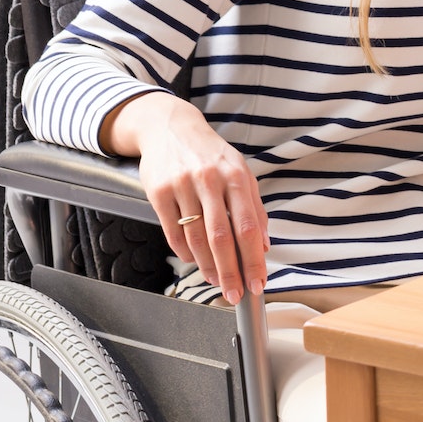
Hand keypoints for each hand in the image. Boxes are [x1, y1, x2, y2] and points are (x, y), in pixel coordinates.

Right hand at [102, 91, 268, 303]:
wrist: (171, 128)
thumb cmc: (211, 155)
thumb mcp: (240, 172)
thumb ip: (254, 207)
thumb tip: (264, 244)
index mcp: (237, 177)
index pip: (248, 226)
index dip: (253, 258)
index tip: (258, 282)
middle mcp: (210, 181)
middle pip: (222, 237)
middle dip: (230, 271)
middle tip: (236, 293)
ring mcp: (182, 186)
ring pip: (196, 238)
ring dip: (207, 266)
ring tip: (216, 281)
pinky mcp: (158, 192)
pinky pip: (172, 231)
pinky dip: (185, 252)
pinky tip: (194, 261)